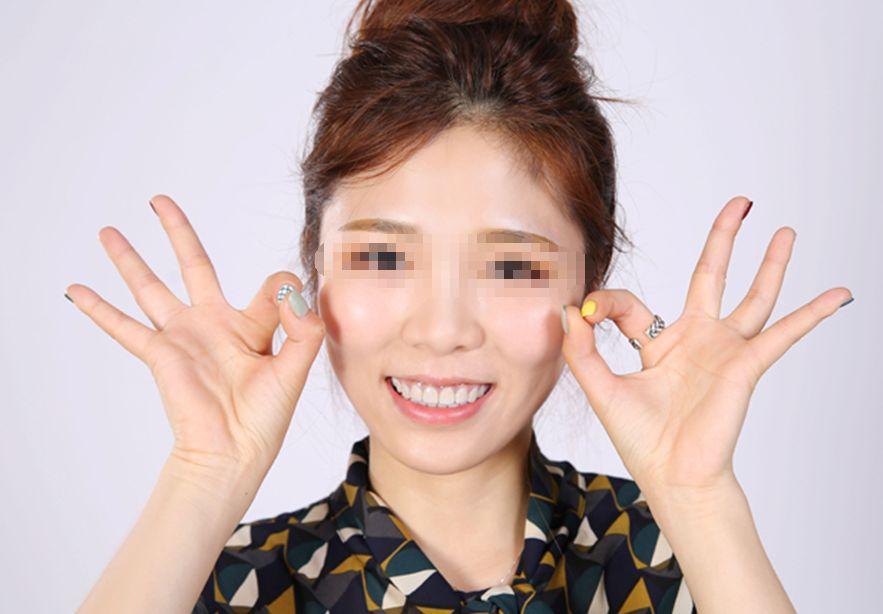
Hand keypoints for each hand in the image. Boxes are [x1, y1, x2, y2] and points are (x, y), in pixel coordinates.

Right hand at [66, 195, 325, 474]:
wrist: (233, 452)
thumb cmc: (265, 417)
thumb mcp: (296, 368)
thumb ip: (302, 326)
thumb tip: (290, 289)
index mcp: (252, 325)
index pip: (271, 285)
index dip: (286, 290)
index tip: (291, 308)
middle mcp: (214, 324)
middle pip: (193, 265)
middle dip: (177, 232)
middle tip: (159, 201)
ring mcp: (184, 336)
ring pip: (150, 287)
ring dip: (129, 259)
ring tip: (108, 231)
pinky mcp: (161, 353)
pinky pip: (123, 327)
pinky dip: (99, 309)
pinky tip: (76, 289)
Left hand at [561, 196, 851, 496]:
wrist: (673, 477)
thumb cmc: (640, 439)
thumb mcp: (600, 389)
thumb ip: (581, 349)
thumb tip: (567, 308)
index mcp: (657, 344)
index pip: (629, 305)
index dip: (602, 303)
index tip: (583, 311)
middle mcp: (695, 340)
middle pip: (710, 276)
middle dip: (724, 238)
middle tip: (741, 203)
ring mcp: (724, 350)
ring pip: (753, 296)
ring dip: (772, 264)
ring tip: (786, 230)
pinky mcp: (745, 365)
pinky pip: (784, 333)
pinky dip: (812, 314)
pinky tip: (839, 294)